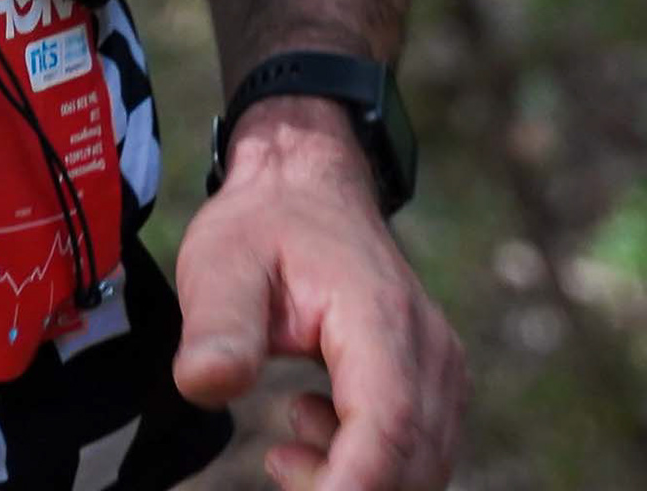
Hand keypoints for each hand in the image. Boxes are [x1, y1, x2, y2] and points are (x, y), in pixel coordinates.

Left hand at [171, 99, 463, 490]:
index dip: (349, 488)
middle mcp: (427, 347)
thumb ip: (219, 327)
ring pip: (422, 466)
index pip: (388, 427)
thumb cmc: (263, 226)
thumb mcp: (221, 263)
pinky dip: (367, 467)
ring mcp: (439, 364)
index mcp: (379, 318)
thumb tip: (208, 385)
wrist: (307, 185)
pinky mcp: (432, 379)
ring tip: (283, 450)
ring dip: (355, 481)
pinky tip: (305, 430)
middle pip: (414, 463)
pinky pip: (418, 450)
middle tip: (275, 468)